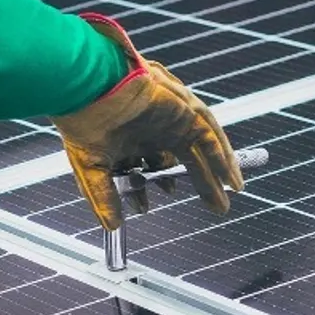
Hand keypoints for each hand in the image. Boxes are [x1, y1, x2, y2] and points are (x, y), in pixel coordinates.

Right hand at [50, 15, 240, 230]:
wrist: (88, 87)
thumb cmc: (83, 119)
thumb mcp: (92, 168)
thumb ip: (104, 197)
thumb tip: (112, 226)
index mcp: (131, 135)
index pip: (148, 165)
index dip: (150, 187)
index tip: (146, 207)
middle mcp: (154, 126)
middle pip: (183, 158)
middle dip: (201, 184)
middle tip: (215, 207)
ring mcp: (171, 117)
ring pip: (200, 147)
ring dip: (215, 173)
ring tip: (226, 198)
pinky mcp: (184, 110)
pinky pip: (209, 135)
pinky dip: (222, 157)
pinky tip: (231, 180)